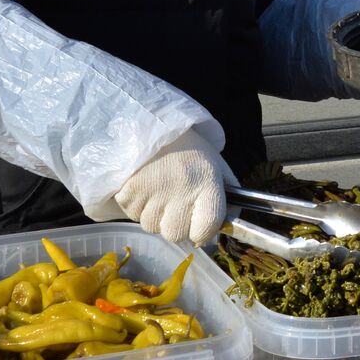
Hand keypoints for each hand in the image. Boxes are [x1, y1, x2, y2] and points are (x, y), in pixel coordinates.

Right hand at [112, 130, 235, 243]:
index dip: (203, 232)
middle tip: (176, 202)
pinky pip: (133, 216)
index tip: (199, 225)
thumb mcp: (217, 166)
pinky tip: (145, 185)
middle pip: (176, 235)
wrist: (154, 124)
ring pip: (152, 227)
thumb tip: (230, 225)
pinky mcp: (129, 192)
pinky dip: (138, 207)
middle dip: (176, 224)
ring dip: (155, 216)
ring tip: (160, 189)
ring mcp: (153, 192)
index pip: (207, 228)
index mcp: (207, 182)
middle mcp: (181, 189)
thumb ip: (229, 196)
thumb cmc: (190, 149)